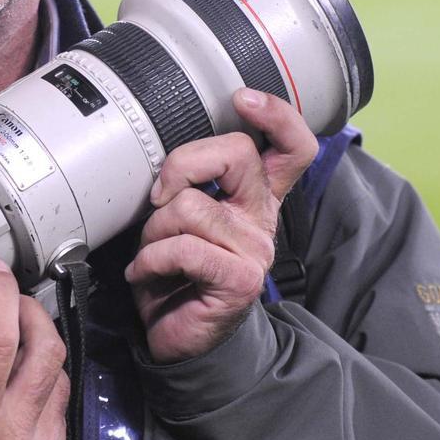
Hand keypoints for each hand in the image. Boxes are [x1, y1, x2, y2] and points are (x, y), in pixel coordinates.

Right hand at [0, 257, 68, 439]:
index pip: (1, 339)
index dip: (1, 294)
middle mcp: (14, 439)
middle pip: (47, 349)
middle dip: (31, 311)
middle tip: (9, 297)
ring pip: (60, 378)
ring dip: (42, 348)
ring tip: (16, 333)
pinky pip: (61, 412)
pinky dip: (46, 387)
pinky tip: (21, 381)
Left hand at [125, 88, 317, 363]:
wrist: (180, 341)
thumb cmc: (175, 274)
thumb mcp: (180, 219)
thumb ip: (189, 184)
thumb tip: (168, 165)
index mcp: (255, 198)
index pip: (292, 146)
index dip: (276, 114)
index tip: (242, 98)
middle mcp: (262, 218)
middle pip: (237, 154)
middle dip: (182, 164)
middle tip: (158, 197)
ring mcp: (255, 249)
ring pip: (192, 205)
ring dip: (153, 230)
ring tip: (150, 253)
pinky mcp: (240, 279)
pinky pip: (183, 247)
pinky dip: (151, 260)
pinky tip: (146, 275)